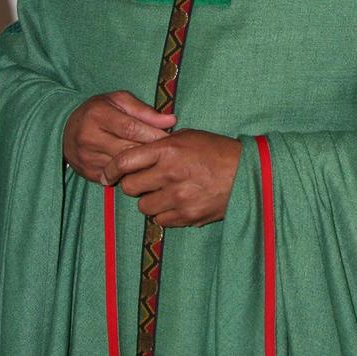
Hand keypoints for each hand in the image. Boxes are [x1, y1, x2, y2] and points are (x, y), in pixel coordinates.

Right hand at [63, 91, 175, 182]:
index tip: (169, 137)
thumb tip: (171, 120)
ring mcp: (87, 157)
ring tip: (157, 161)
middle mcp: (89, 137)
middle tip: (168, 152)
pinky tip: (140, 169)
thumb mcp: (118, 101)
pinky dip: (130, 174)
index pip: (130, 128)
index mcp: (98, 114)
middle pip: (128, 150)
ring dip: (142, 165)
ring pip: (123, 167)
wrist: (65, 130)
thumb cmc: (98, 111)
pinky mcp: (88, 172)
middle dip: (150, 151)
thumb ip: (144, 110)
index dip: (152, 134)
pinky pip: (115, 177)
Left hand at [103, 130, 241, 227]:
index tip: (108, 174)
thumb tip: (136, 154)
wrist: (247, 174)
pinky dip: (165, 213)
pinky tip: (177, 203)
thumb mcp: (188, 137)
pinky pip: (161, 220)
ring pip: (143, 207)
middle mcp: (169, 173)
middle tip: (146, 181)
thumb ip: (161, 145)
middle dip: (134, 185)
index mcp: (168, 149)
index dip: (112, 169)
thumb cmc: (217, 151)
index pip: (125, 160)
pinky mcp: (187, 216)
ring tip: (165, 192)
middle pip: (130, 187)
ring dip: (150, 201)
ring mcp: (178, 197)